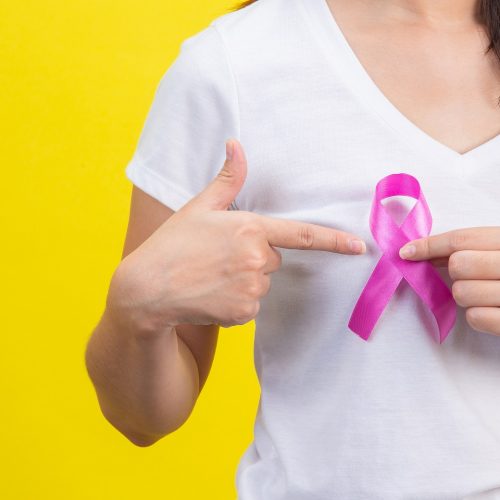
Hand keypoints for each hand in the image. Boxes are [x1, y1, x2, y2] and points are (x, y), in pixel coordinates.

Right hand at [108, 139, 366, 333]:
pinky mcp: (244, 312)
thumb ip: (227, 179)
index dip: (334, 241)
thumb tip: (236, 144)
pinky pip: (250, 305)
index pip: (301, 235)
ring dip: (244, 280)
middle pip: (273, 259)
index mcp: (250, 228)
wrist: (147, 289)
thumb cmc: (173, 244)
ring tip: (211, 276)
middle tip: (219, 257)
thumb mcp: (199, 207)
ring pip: (261, 283)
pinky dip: (236, 301)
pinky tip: (211, 294)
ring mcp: (252, 288)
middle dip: (254, 257)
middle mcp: (256, 259)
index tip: (359, 247)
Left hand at [398, 227, 499, 335]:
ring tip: (490, 294)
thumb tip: (425, 251)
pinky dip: (480, 316)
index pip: (462, 239)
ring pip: (462, 293)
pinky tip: (496, 311)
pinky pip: (476, 317)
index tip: (406, 252)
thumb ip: (473, 247)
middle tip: (472, 276)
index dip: (429, 245)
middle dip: (456, 272)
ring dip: (467, 296)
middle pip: (459, 264)